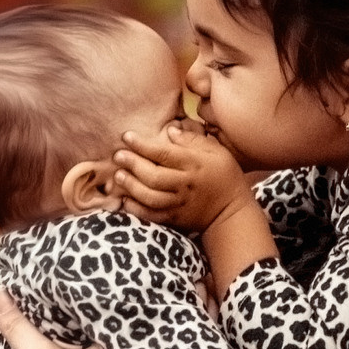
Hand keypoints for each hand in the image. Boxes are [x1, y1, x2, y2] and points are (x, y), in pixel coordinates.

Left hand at [111, 120, 254, 232]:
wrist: (231, 210)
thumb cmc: (224, 175)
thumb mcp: (216, 151)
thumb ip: (193, 140)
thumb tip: (169, 130)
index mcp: (194, 165)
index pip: (164, 154)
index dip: (143, 145)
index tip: (126, 137)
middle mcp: (185, 185)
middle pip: (154, 176)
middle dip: (133, 165)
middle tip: (117, 155)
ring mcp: (178, 204)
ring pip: (150, 197)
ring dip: (131, 186)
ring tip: (118, 175)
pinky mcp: (174, 219)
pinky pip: (151, 216)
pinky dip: (136, 209)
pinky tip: (124, 200)